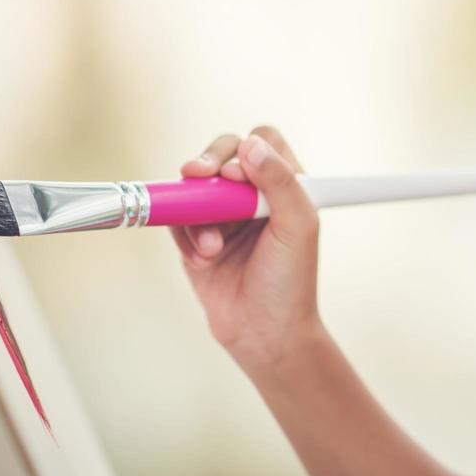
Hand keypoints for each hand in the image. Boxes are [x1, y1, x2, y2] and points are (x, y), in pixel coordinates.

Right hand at [172, 125, 321, 372]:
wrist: (263, 334)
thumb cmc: (290, 282)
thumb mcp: (297, 227)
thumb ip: (280, 182)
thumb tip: (250, 145)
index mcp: (287, 186)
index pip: (263, 142)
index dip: (246, 151)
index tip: (237, 177)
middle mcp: (254, 195)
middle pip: (222, 153)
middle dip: (207, 163)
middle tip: (195, 175)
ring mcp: (223, 215)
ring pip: (196, 187)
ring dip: (199, 214)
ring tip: (214, 248)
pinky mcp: (196, 238)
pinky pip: (178, 219)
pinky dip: (187, 237)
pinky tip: (204, 260)